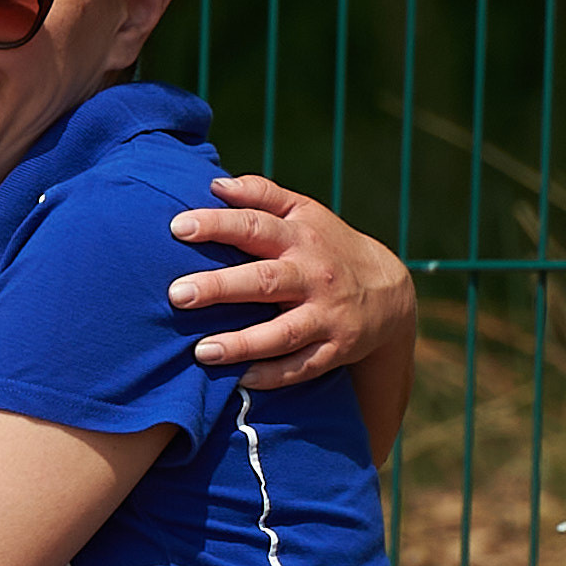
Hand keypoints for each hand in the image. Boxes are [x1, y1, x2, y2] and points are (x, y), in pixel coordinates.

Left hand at [167, 174, 416, 386]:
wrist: (388, 291)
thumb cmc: (326, 246)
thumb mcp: (304, 212)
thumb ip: (262, 194)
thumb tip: (215, 184)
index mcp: (299, 237)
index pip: (254, 226)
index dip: (217, 225)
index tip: (177, 227)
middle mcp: (312, 275)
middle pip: (263, 281)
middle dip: (220, 287)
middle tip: (177, 294)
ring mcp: (325, 315)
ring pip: (282, 333)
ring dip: (242, 343)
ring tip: (201, 351)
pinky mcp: (335, 349)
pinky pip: (301, 367)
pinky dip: (272, 376)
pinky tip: (240, 381)